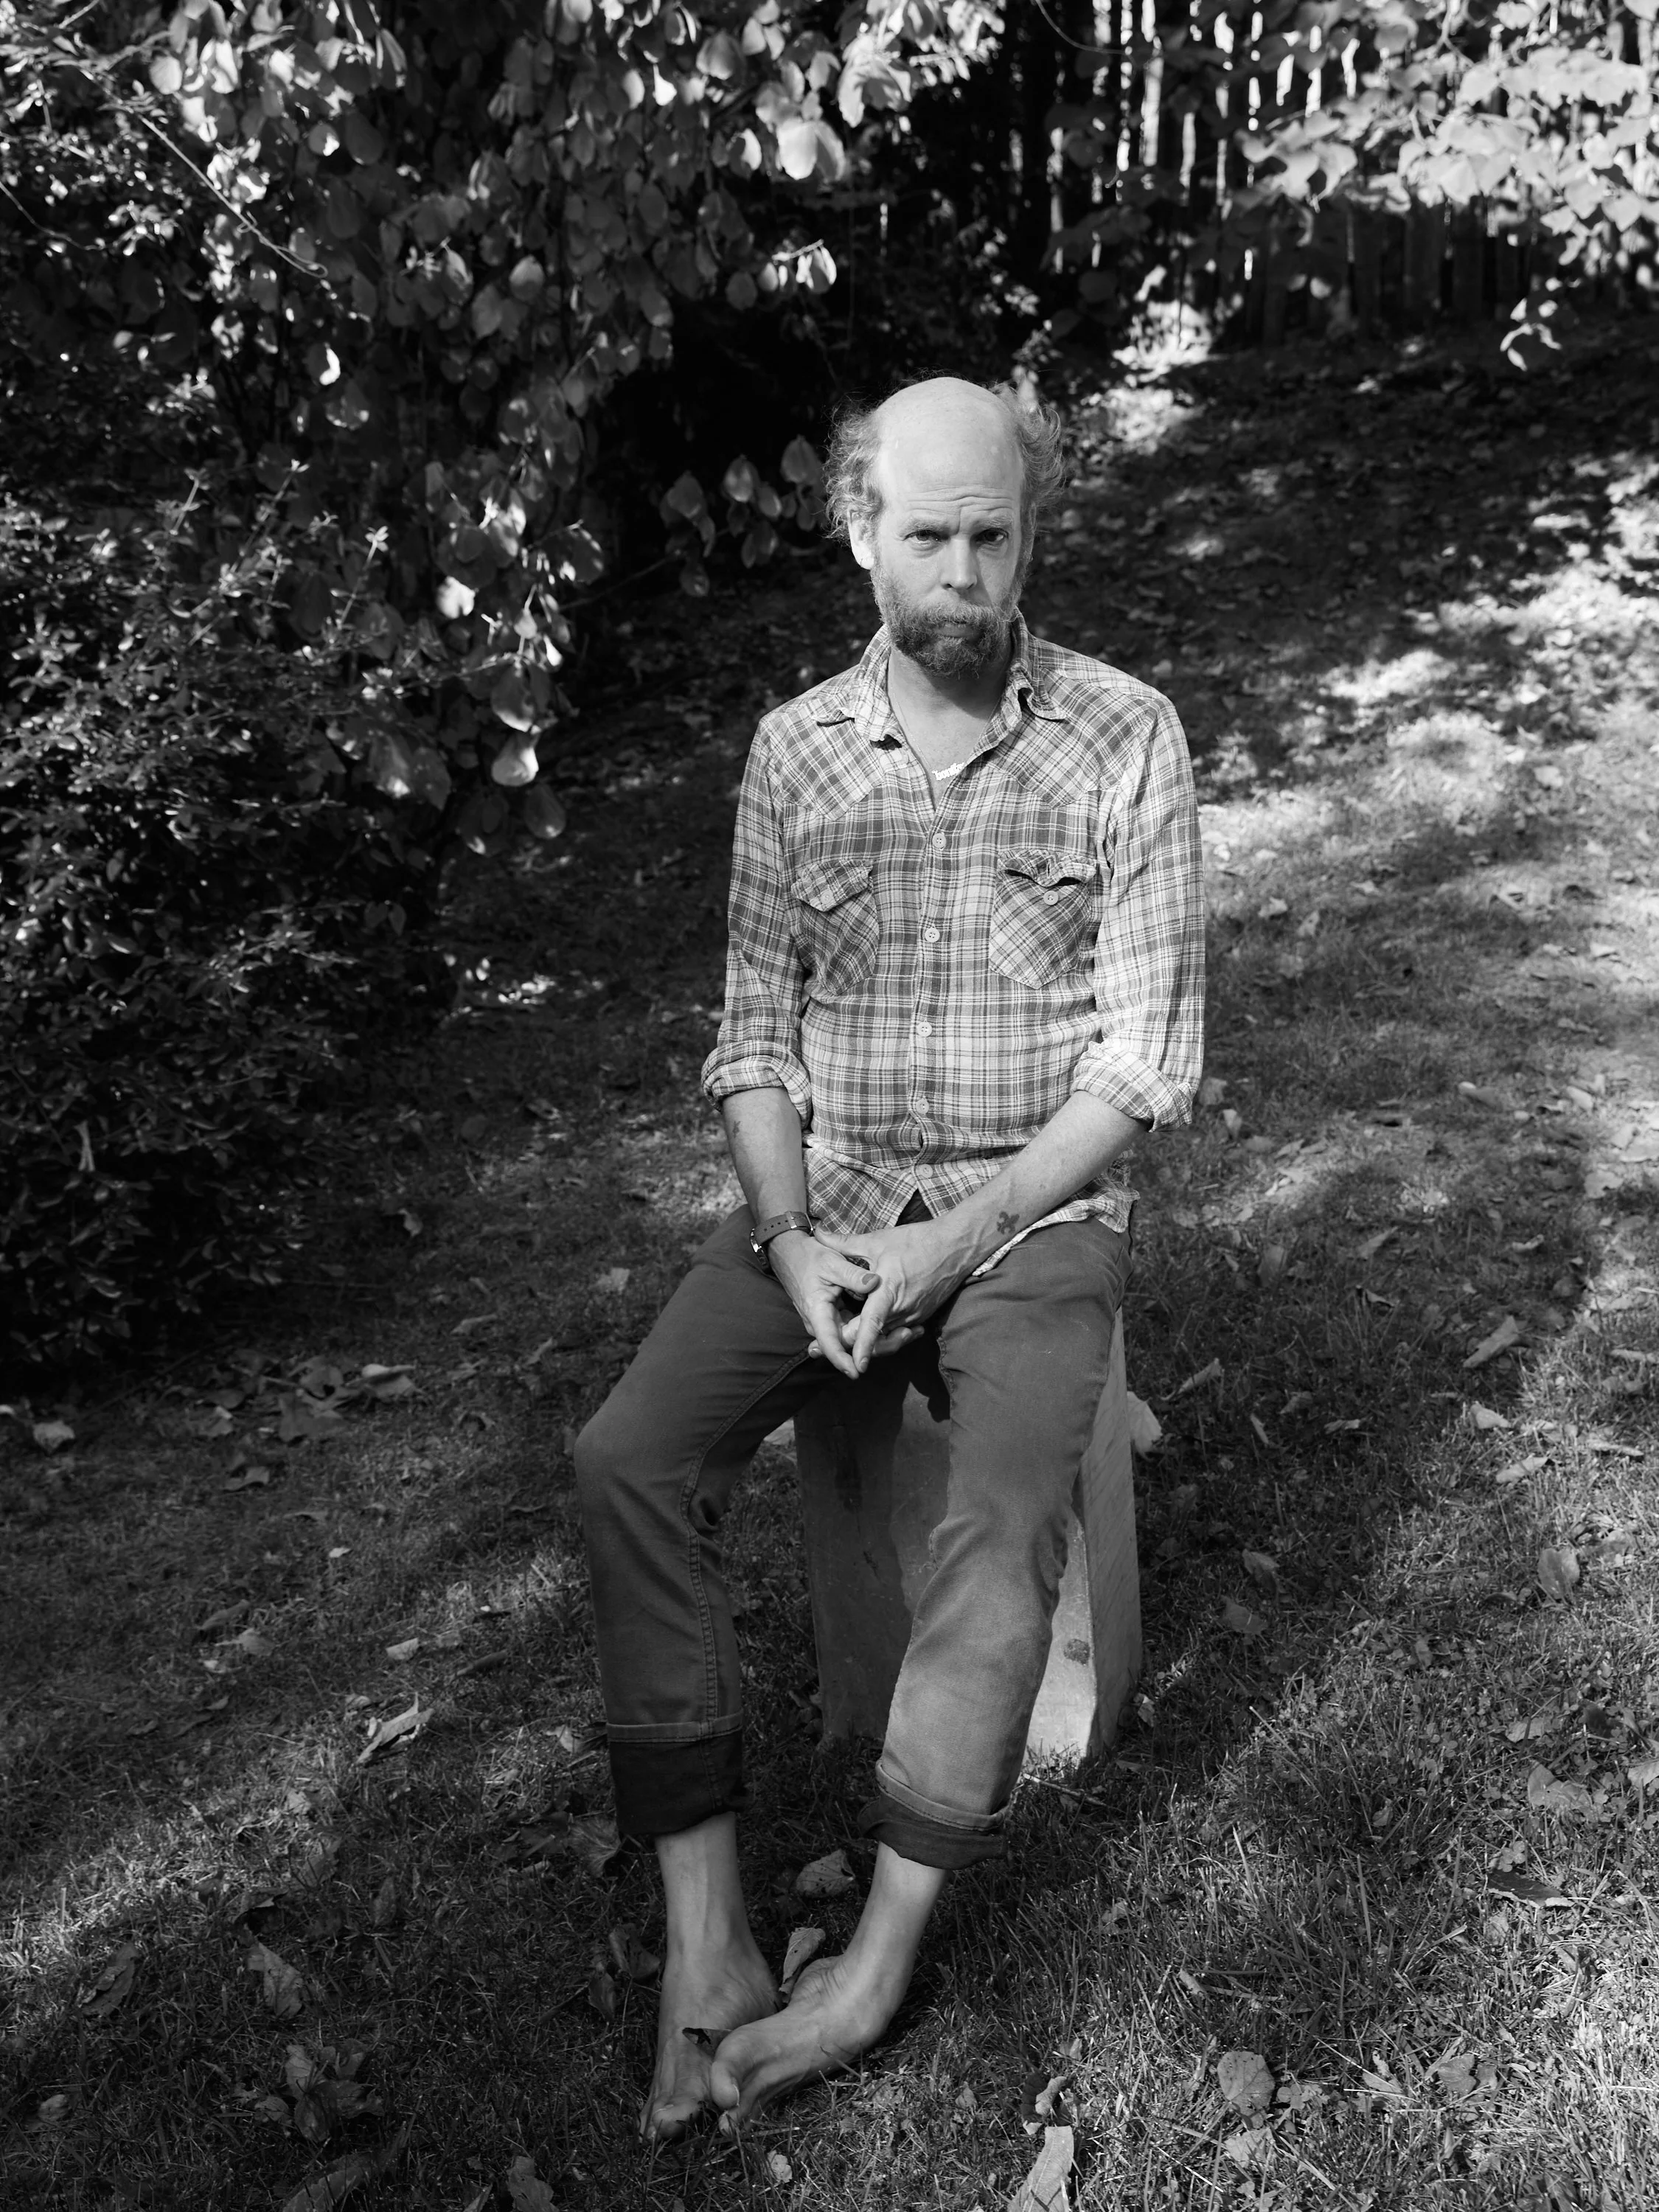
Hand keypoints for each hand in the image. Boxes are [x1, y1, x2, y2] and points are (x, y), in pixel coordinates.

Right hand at [767, 1234, 918, 1380]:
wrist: (792, 1254)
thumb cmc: (809, 1257)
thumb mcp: (831, 1262)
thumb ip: (853, 1275)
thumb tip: (875, 1283)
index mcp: (817, 1312)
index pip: (828, 1343)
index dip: (842, 1359)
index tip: (856, 1372)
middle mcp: (822, 1323)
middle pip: (847, 1346)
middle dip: (876, 1347)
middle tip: (907, 1335)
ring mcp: (829, 1322)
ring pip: (853, 1339)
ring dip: (879, 1338)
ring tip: (910, 1332)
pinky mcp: (836, 1318)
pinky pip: (854, 1330)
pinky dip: (873, 1329)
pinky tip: (899, 1325)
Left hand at [814, 1221, 965, 1374]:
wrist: (956, 1246)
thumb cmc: (917, 1241)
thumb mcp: (877, 1240)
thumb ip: (844, 1243)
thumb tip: (818, 1233)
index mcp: (889, 1291)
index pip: (872, 1325)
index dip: (863, 1347)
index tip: (855, 1365)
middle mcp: (903, 1309)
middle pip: (875, 1338)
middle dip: (854, 1344)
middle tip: (828, 1345)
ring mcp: (914, 1315)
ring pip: (887, 1337)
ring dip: (870, 1339)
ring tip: (850, 1339)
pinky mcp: (921, 1316)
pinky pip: (898, 1330)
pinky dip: (885, 1332)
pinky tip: (875, 1327)